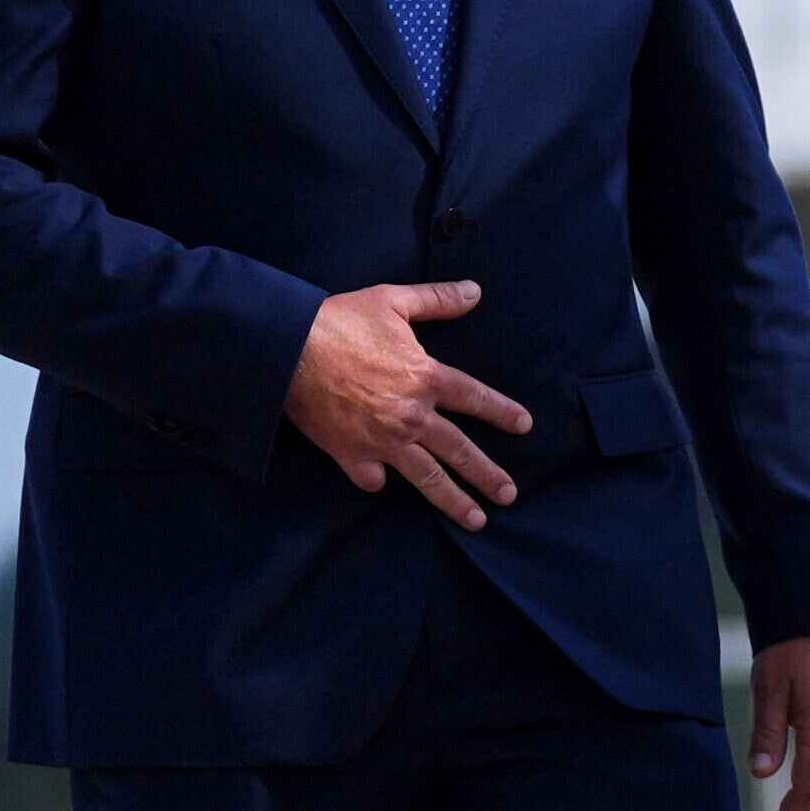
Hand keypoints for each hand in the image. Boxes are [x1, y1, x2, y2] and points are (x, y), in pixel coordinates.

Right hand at [284, 279, 530, 527]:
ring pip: (428, 477)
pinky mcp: (350, 453)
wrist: (285, 349)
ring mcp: (383, 440)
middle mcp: (412, 415)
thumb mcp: (392, 301)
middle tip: (509, 495)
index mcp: (427, 378)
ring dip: (453, 500)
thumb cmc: (338, 322)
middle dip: (488, 475)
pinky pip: (371, 478)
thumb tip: (473, 290)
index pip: (477, 400)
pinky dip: (377, 482)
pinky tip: (382, 485)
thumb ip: (436, 300)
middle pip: (460, 451)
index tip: (523, 426)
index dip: (502, 412)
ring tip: (476, 520)